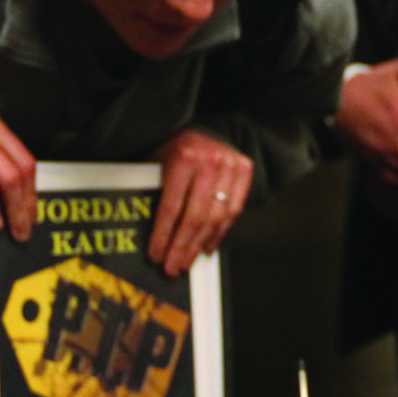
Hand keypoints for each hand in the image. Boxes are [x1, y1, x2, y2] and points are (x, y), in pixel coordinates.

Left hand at [148, 128, 252, 276]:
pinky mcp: (244, 170)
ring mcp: (230, 165)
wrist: (206, 129)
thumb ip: (156, 191)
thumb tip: (153, 236)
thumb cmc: (175, 150)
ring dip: (199, 245)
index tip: (156, 255)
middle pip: (194, 216)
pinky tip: (206, 247)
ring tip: (186, 262)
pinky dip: (219, 233)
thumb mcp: (159, 162)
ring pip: (215, 217)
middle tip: (172, 267)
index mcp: (183, 157)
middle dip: (181, 246)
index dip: (163, 235)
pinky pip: (233, 210)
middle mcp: (209, 161)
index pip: (171, 206)